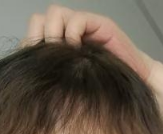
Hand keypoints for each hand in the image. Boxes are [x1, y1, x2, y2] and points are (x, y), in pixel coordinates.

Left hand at [21, 4, 157, 83]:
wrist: (134, 87)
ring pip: (54, 14)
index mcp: (57, 48)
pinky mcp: (98, 25)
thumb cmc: (103, 91)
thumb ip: (52, 79)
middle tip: (47, 59)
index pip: (32, 36)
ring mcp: (83, 28)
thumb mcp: (70, 88)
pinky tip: (78, 50)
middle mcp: (68, 34)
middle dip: (39, 39)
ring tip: (62, 53)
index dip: (29, 48)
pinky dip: (73, 34)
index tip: (34, 68)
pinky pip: (76, 20)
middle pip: (38, 20)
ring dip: (54, 34)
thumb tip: (29, 77)